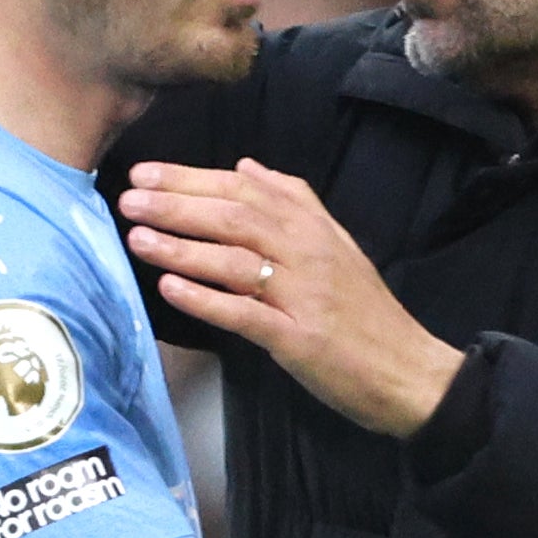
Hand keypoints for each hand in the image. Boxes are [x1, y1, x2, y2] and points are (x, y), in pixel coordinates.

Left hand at [118, 160, 463, 437]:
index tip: (147, 174)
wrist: (408, 370)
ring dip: (182, 246)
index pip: (244, 190)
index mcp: (312, 226)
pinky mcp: (299, 338)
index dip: (192, 179)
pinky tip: (171, 289)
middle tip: (129, 199)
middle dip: (176, 205)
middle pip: (234, 217)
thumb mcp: (336, 246)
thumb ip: (294, 203)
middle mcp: (307, 252)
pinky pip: (245, 313)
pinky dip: (207, 300)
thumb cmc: (365, 315)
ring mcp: (303, 295)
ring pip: (235, 260)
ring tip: (137, 237)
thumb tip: (247, 167)